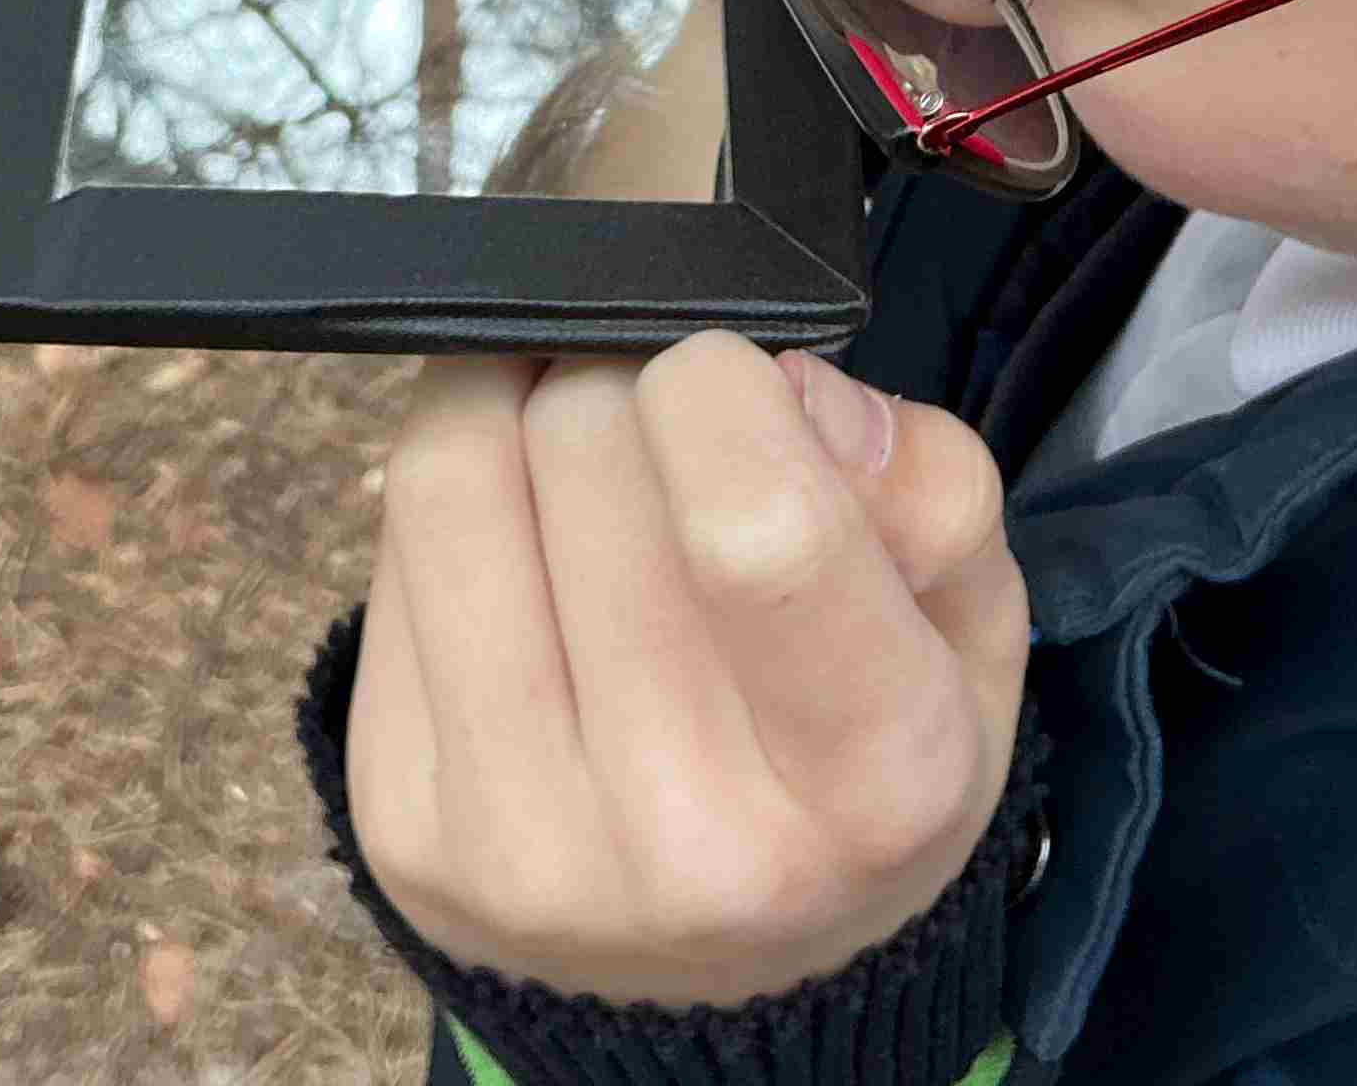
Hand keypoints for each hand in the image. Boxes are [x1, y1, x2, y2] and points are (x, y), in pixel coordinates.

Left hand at [345, 332, 1032, 1008]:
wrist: (733, 979)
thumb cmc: (858, 757)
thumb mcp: (967, 629)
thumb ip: (929, 486)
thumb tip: (786, 387)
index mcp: (876, 782)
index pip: (760, 528)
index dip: (725, 386)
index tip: (738, 376)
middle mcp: (693, 838)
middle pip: (588, 443)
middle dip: (629, 380)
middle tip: (666, 419)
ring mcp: (526, 843)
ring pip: (456, 471)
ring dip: (520, 403)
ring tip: (582, 439)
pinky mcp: (406, 825)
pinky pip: (390, 544)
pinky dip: (459, 490)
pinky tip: (526, 536)